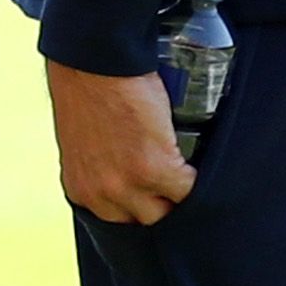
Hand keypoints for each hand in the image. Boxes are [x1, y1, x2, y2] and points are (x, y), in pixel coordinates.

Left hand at [47, 59, 196, 223]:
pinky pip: (189, 190)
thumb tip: (123, 170)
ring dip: (183, 201)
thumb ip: (99, 164)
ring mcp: (129, 184)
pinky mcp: (155, 167)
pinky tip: (204, 169)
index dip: (141, 215)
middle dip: (164, 213)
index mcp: (81, 189)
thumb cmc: (85, 86)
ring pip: (170, 214)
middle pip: (146, 225)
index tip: (156, 208)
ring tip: (196, 189)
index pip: (118, 224)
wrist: (92, 59)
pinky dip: (198, 181)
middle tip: (179, 198)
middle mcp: (102, 195)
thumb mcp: (83, 140)